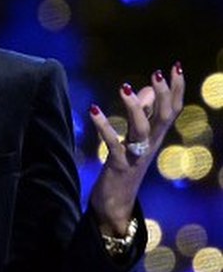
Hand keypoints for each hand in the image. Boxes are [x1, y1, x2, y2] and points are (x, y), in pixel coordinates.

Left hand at [88, 63, 184, 234]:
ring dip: (134, 108)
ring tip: (124, 88)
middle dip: (165, 94)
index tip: (177, 66)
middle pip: (165, 117)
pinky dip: (104, 126)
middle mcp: (150, 145)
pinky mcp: (118, 166)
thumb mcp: (135, 140)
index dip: (177, 89)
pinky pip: (114, 144)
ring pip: (142, 129)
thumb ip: (142, 114)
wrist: (116, 205)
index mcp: (155, 137)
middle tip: (158, 72)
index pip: (173, 109)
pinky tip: (94, 110)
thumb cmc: (124, 168)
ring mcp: (136, 156)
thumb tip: (145, 90)